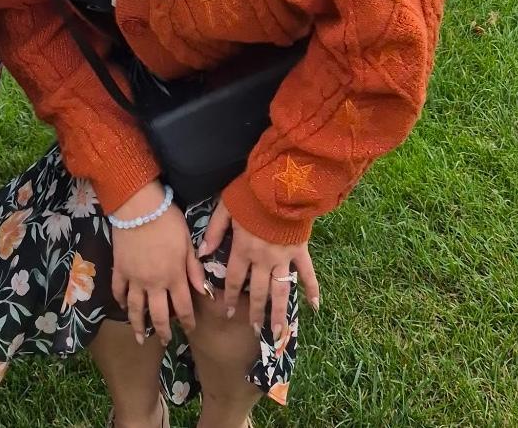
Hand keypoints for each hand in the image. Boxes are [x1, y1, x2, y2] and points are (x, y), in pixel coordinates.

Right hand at [108, 181, 208, 345]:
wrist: (139, 207)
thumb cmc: (168, 221)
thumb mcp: (187, 242)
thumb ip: (193, 268)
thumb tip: (203, 291)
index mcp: (174, 276)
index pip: (183, 307)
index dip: (188, 322)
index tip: (190, 329)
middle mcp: (154, 283)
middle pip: (159, 315)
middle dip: (164, 332)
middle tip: (166, 342)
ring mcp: (134, 278)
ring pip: (136, 309)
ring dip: (139, 326)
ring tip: (141, 338)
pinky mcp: (119, 269)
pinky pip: (118, 291)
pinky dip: (120, 302)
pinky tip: (123, 308)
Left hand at [201, 202, 319, 338]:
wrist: (278, 184)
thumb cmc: (250, 194)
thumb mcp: (226, 208)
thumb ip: (215, 231)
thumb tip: (202, 252)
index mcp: (244, 249)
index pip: (235, 280)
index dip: (231, 298)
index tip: (228, 314)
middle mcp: (263, 259)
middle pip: (258, 291)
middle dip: (255, 312)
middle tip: (255, 331)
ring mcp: (283, 257)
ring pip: (280, 290)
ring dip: (278, 312)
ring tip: (278, 332)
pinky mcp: (300, 250)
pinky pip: (307, 273)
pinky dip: (313, 289)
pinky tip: (315, 307)